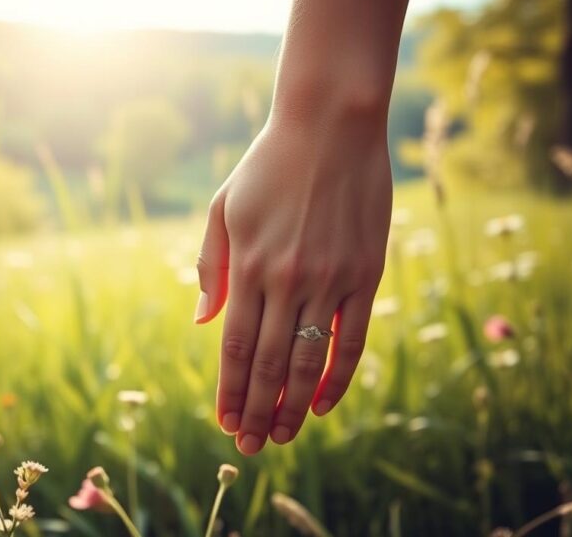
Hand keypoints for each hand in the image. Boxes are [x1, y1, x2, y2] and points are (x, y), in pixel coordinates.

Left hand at [195, 100, 391, 454]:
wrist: (330, 125)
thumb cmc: (267, 166)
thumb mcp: (223, 209)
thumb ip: (212, 267)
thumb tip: (205, 324)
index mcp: (248, 265)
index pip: (235, 348)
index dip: (230, 391)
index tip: (225, 422)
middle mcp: (287, 280)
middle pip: (269, 364)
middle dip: (257, 412)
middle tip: (251, 446)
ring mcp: (330, 280)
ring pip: (309, 361)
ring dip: (293, 406)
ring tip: (283, 435)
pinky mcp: (366, 275)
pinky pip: (352, 340)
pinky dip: (337, 378)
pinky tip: (324, 406)